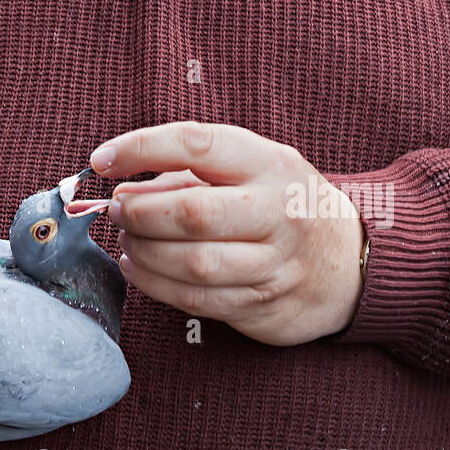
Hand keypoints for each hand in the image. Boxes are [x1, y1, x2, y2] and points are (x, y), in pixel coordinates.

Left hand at [89, 122, 364, 345]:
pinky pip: (198, 301)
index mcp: (269, 163)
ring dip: (144, 252)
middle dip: (140, 213)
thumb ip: (188, 173)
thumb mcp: (248, 169)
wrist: (347, 261)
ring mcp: (275, 263)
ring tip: (127, 239)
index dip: (141, 147)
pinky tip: (138, 269)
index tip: (102, 158)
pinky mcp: (265, 304)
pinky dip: (156, 286)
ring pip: (193, 264)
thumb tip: (122, 188)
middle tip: (118, 209)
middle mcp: (277, 212)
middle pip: (193, 213)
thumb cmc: (278, 202)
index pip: (197, 144)